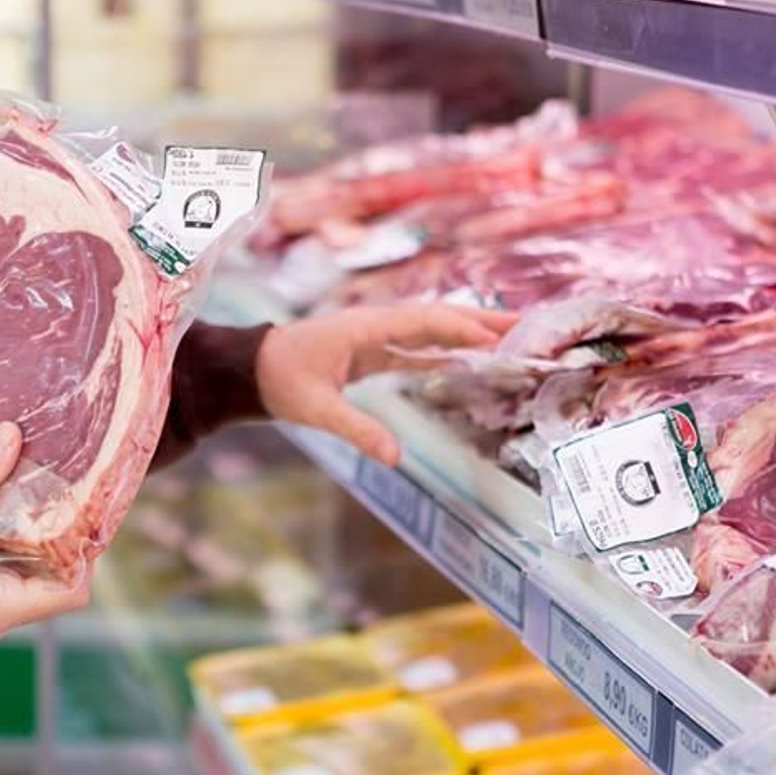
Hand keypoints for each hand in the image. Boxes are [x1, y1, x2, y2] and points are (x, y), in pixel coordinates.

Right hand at [0, 423, 91, 643]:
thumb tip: (14, 435)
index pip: (70, 589)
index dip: (85, 552)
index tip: (85, 508)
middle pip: (52, 572)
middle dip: (60, 530)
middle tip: (66, 484)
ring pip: (25, 564)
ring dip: (31, 527)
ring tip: (39, 482)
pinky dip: (5, 532)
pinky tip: (2, 496)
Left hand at [257, 304, 513, 466]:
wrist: (251, 368)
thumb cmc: (281, 381)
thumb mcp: (316, 409)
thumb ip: (357, 430)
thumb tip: (394, 457)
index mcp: (364, 326)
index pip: (424, 322)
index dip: (462, 329)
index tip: (498, 338)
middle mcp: (375, 323)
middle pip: (436, 317)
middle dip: (479, 320)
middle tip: (524, 325)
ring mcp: (375, 334)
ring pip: (430, 329)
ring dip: (467, 331)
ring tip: (508, 337)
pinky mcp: (372, 350)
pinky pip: (416, 347)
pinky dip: (445, 350)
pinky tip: (470, 359)